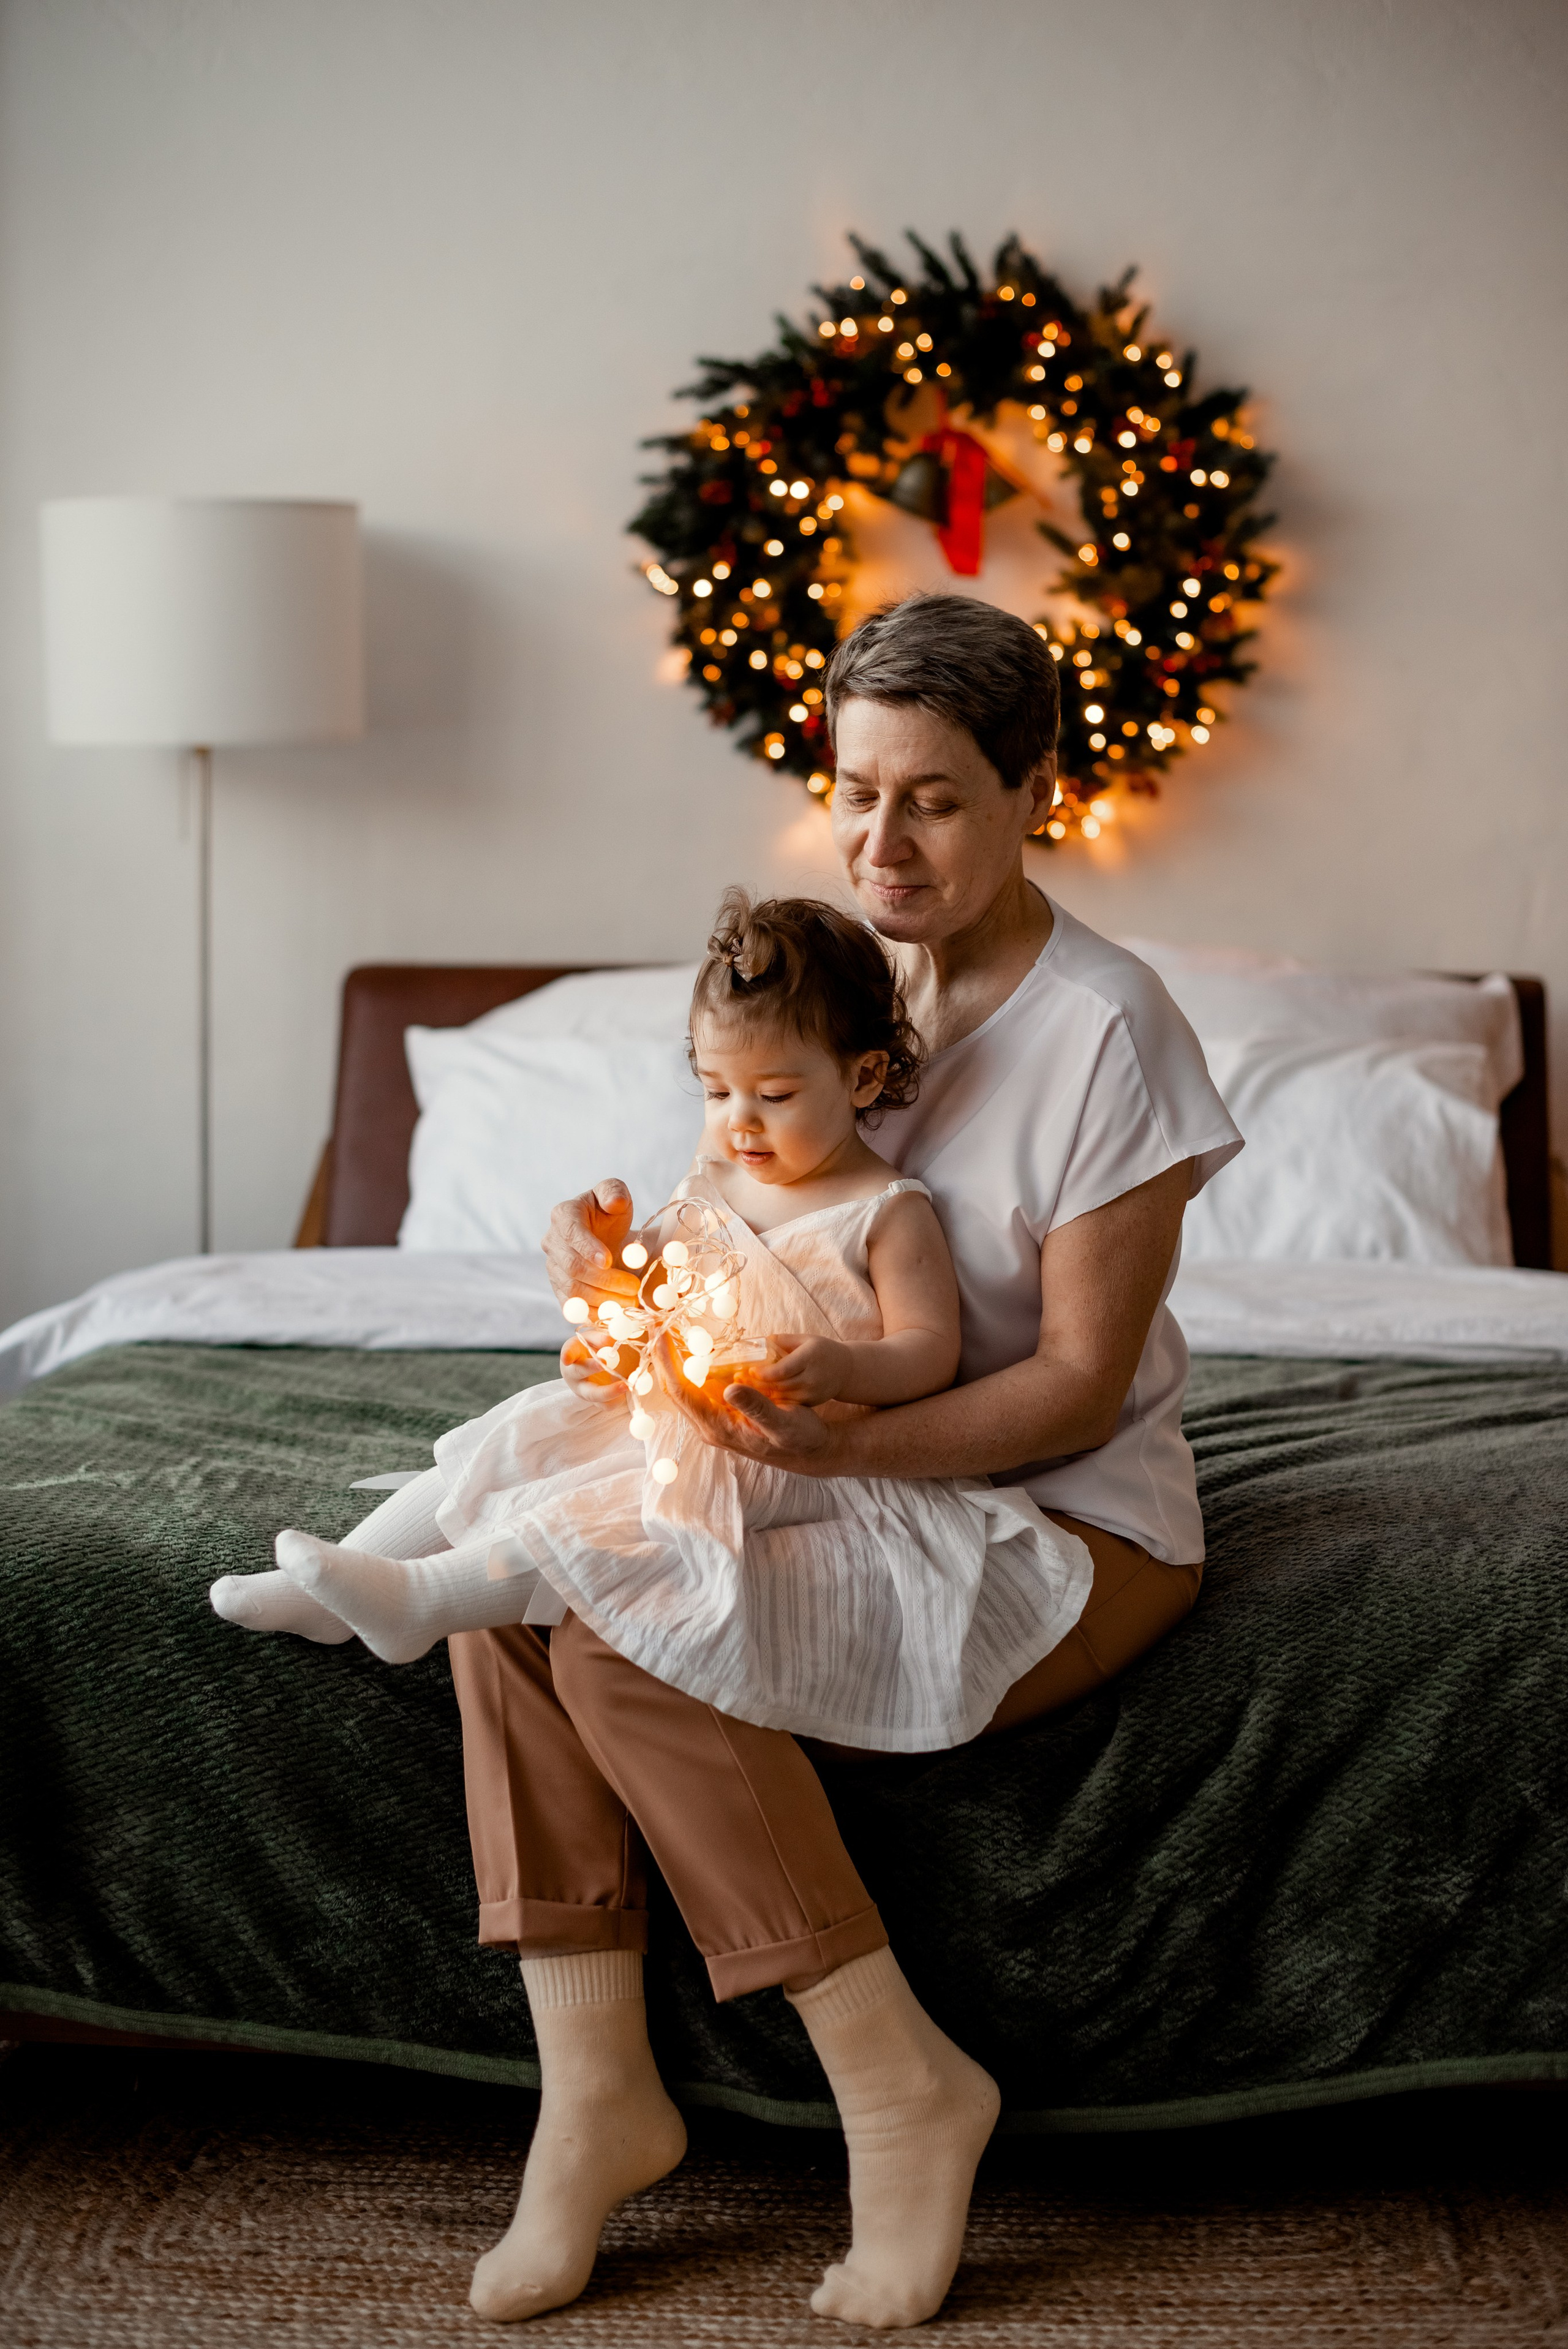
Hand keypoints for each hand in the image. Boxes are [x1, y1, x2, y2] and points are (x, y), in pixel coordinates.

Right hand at [543, 1179, 646, 1314]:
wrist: (605, 1236)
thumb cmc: (609, 1213)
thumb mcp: (615, 1194)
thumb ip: (614, 1192)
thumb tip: (614, 1202)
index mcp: (563, 1215)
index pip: (571, 1233)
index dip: (588, 1248)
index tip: (610, 1260)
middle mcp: (552, 1242)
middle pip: (572, 1267)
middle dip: (604, 1280)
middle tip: (633, 1287)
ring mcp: (553, 1269)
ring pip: (573, 1291)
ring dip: (603, 1300)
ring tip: (630, 1302)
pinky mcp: (560, 1290)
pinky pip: (573, 1308)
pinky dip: (595, 1314)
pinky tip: (616, 1314)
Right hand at [560, 1335, 632, 1409]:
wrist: (597, 1365)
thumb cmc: (595, 1347)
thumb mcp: (596, 1338)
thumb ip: (601, 1337)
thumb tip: (610, 1340)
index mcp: (572, 1354)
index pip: (568, 1353)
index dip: (567, 1355)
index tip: (567, 1358)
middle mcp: (574, 1374)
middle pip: (579, 1374)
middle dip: (591, 1369)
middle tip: (605, 1363)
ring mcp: (583, 1390)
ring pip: (593, 1395)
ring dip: (609, 1392)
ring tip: (626, 1385)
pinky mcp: (595, 1401)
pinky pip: (605, 1405)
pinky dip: (617, 1400)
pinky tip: (627, 1392)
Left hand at [653, 1333, 850, 1476]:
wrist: (808, 1449)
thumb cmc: (799, 1437)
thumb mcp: (784, 1422)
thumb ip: (757, 1407)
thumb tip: (730, 1388)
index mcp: (718, 1427)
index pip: (682, 1391)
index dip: (668, 1361)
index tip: (660, 1333)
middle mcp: (708, 1424)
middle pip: (675, 1387)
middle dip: (663, 1355)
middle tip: (656, 1324)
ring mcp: (713, 1417)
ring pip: (684, 1385)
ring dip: (675, 1358)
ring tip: (667, 1328)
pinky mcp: (720, 1410)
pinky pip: (698, 1384)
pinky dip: (692, 1363)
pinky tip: (692, 1345)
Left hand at [752, 1334, 851, 1407]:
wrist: (844, 1370)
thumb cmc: (820, 1350)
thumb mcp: (804, 1339)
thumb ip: (781, 1341)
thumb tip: (757, 1341)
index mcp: (810, 1357)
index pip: (783, 1369)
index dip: (764, 1372)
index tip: (750, 1371)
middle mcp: (813, 1377)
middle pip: (780, 1385)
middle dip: (758, 1384)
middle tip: (740, 1380)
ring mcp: (813, 1393)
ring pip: (783, 1396)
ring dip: (763, 1393)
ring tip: (746, 1388)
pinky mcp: (812, 1403)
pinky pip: (789, 1403)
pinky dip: (774, 1400)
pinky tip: (761, 1396)